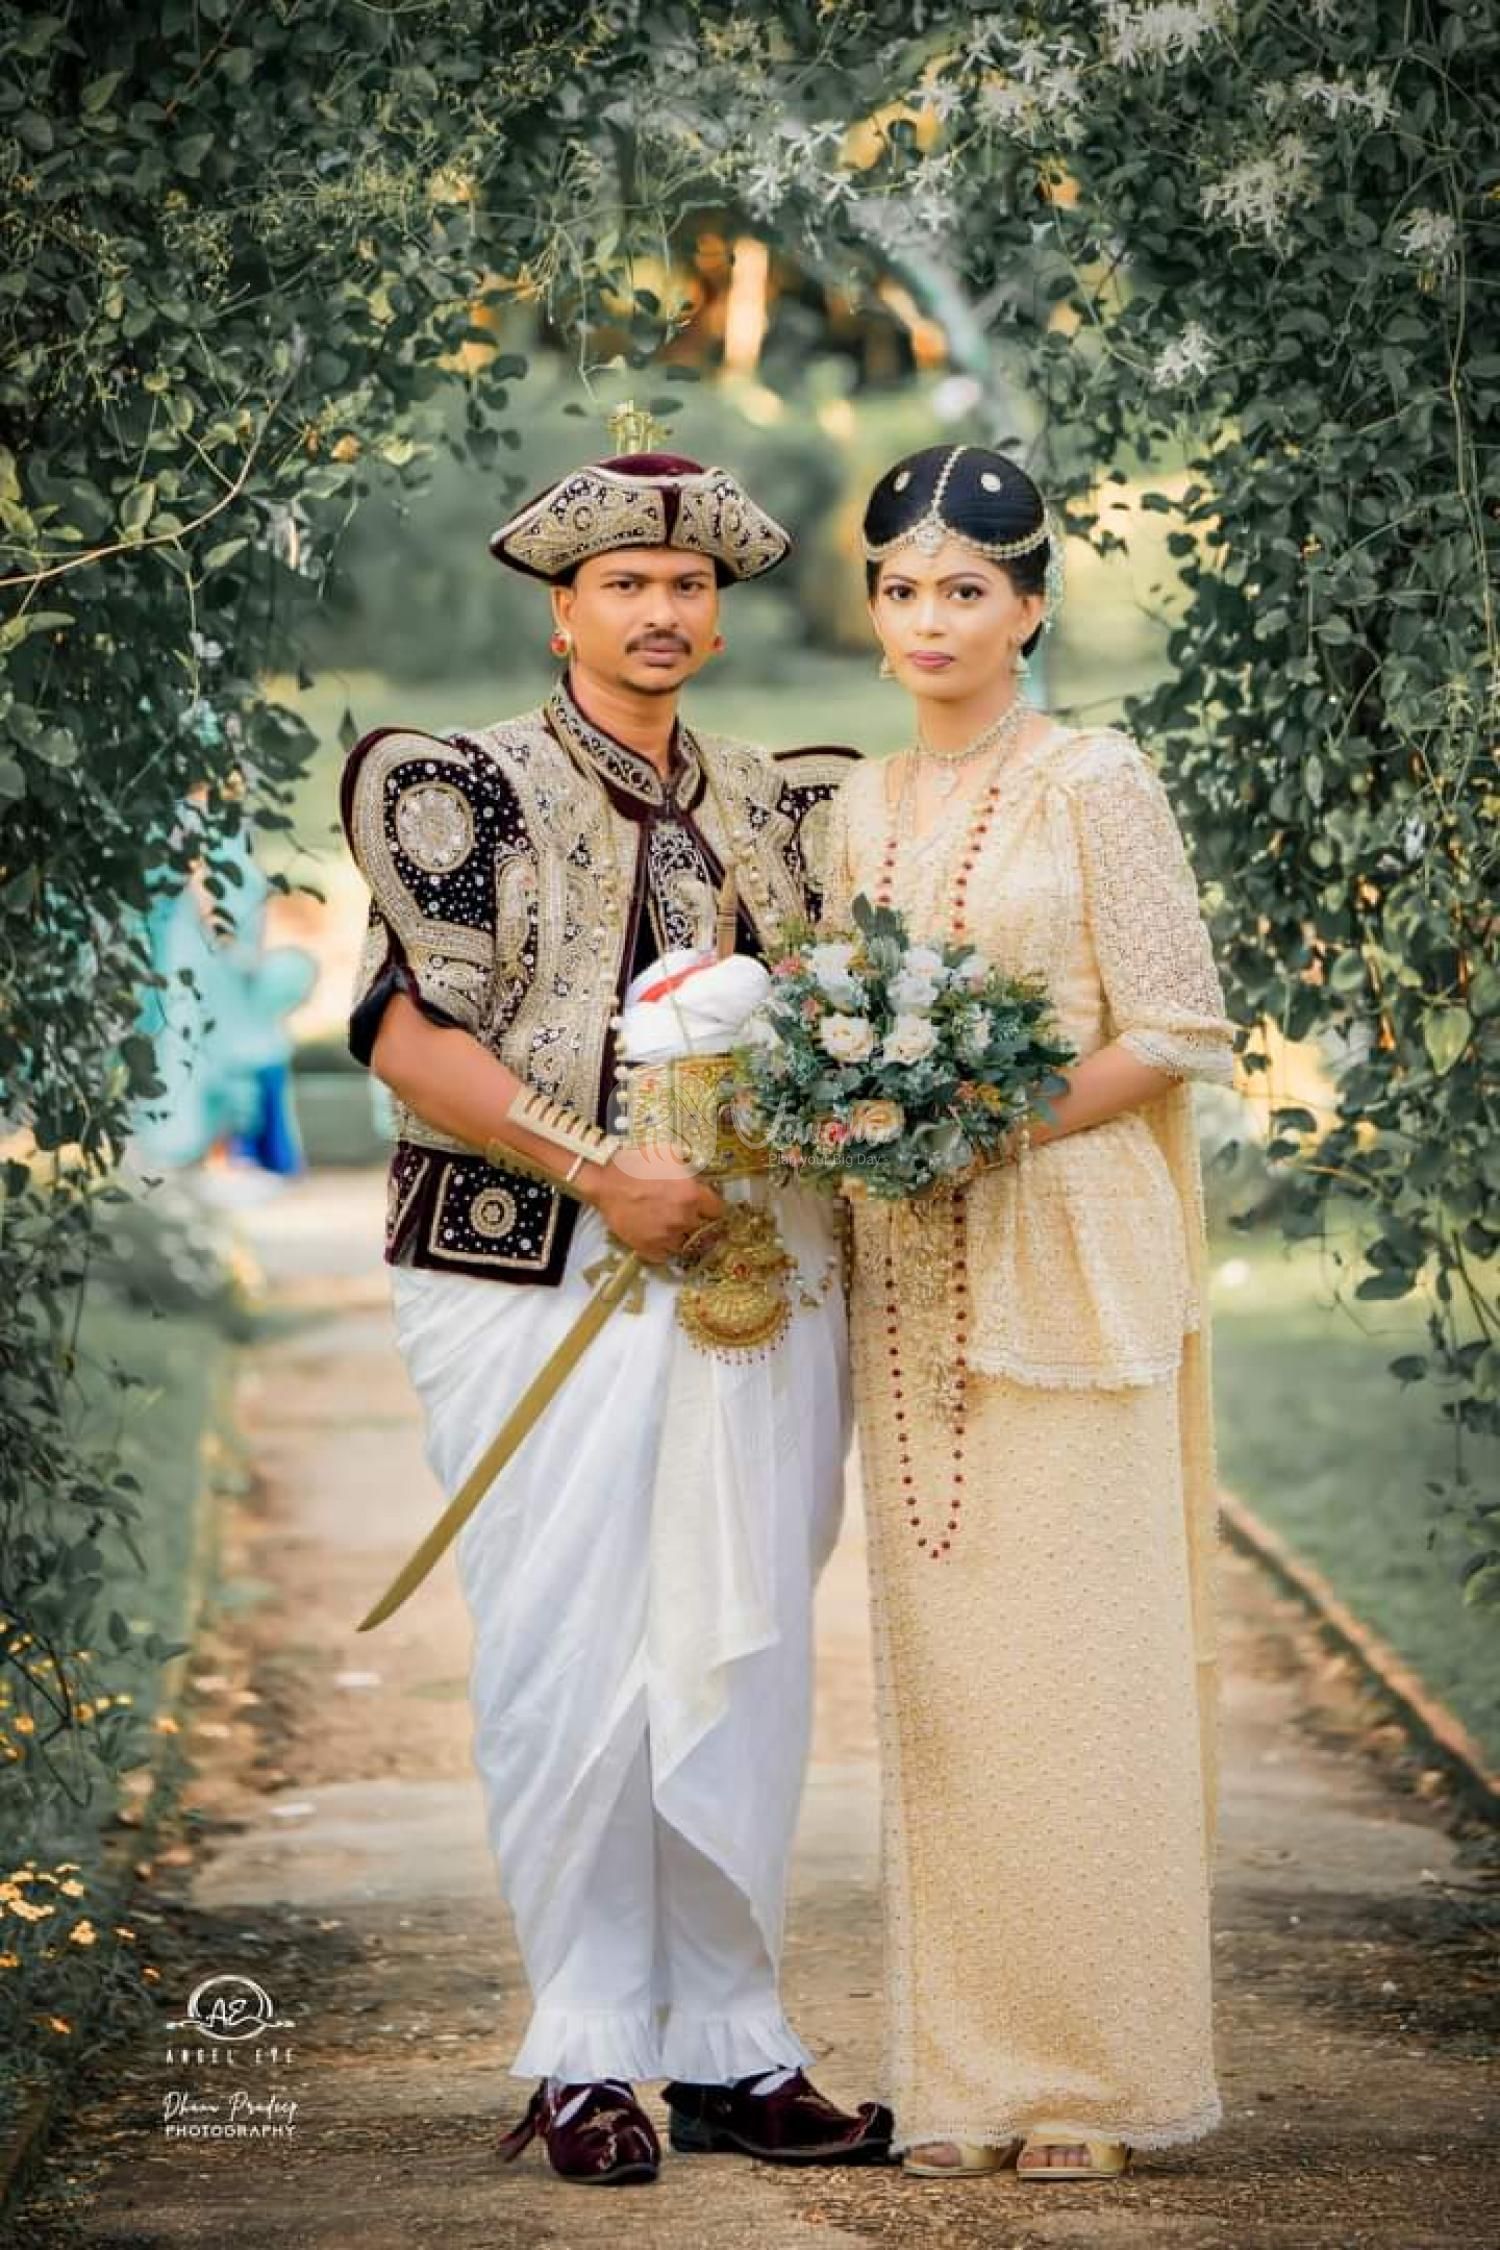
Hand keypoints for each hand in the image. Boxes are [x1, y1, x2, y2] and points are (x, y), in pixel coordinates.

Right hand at [587, 1140, 725, 1263]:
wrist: (605, 1179)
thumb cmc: (637, 1162)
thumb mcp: (669, 1153)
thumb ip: (688, 1167)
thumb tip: (696, 1172)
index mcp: (693, 1195)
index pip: (717, 1211)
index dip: (710, 1207)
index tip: (704, 1206)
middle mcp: (684, 1219)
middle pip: (700, 1227)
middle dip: (693, 1219)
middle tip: (680, 1212)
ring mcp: (666, 1236)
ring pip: (683, 1243)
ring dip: (678, 1235)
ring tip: (666, 1225)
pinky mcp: (648, 1248)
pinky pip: (663, 1255)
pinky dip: (662, 1248)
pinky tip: (655, 1237)